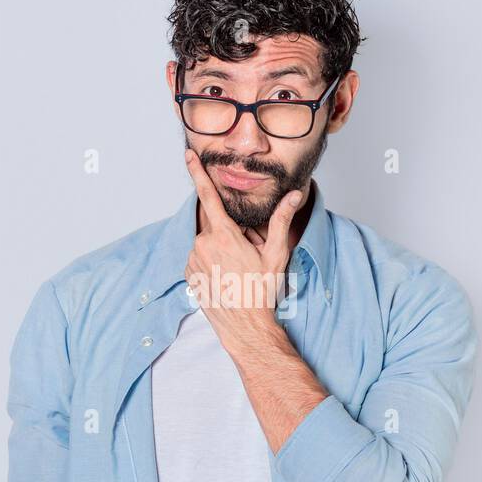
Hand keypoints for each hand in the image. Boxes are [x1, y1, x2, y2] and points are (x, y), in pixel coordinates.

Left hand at [183, 148, 301, 351]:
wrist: (245, 326)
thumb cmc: (262, 291)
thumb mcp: (276, 254)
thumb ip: (282, 220)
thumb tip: (294, 195)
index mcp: (224, 235)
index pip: (208, 196)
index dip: (197, 172)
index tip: (187, 154)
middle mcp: (203, 244)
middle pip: (216, 225)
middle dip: (231, 233)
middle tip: (247, 255)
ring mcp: (193, 260)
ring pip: (208, 241)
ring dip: (221, 248)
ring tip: (237, 270)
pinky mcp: (188, 273)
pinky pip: (200, 257)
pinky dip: (211, 260)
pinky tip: (225, 276)